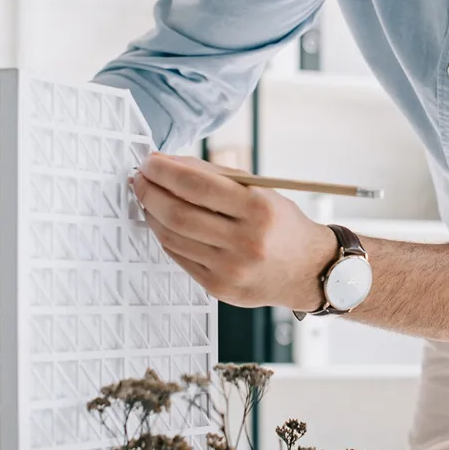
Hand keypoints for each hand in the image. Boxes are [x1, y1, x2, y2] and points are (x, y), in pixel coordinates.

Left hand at [131, 155, 337, 311]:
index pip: (197, 185)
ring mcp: (230, 269)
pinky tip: (163, 222)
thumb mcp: (261, 192)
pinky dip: (165, 235)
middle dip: (150, 192)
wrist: (308, 270)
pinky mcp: (218, 287)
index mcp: (258, 210)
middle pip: (178, 213)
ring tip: (148, 198)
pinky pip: (179, 257)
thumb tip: (169, 164)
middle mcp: (245, 242)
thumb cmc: (281, 225)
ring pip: (172, 236)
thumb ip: (216, 176)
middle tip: (140, 178)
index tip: (149, 162)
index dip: (165, 171)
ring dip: (152, 213)